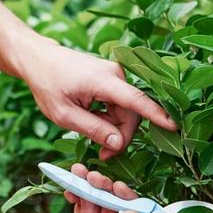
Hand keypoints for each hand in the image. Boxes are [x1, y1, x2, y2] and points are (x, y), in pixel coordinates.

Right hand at [16, 164, 144, 212]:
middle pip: (118, 210)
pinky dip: (78, 194)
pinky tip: (69, 189)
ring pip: (100, 203)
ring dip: (91, 187)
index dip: (131, 205)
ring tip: (79, 173)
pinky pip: (84, 204)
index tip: (121, 188)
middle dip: (107, 191)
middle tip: (95, 177)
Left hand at [17, 39, 176, 158]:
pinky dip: (109, 116)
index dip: (157, 115)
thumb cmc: (46, 84)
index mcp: (104, 81)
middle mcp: (115, 74)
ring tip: (90, 134)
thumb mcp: (64, 115)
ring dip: (112, 127)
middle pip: (131, 113)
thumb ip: (93, 129)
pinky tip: (91, 119)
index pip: (137, 101)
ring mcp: (114, 74)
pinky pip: (119, 103)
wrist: (37, 59)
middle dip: (120, 136)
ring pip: (125, 111)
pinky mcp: (111, 78)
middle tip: (102, 154)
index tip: (175, 126)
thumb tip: (119, 142)